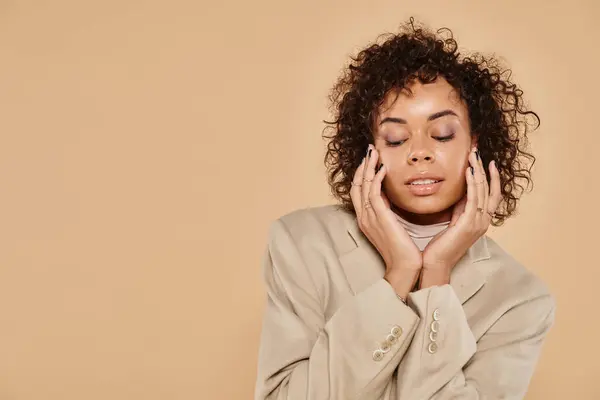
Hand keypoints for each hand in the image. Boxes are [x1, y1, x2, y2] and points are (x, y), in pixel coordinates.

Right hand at [350, 145, 421, 296]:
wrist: (405, 267)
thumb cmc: (403, 250)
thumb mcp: (394, 228)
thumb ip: (389, 213)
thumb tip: (392, 200)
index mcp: (366, 219)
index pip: (358, 191)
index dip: (362, 174)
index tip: (371, 161)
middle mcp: (364, 216)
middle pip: (356, 185)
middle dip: (362, 166)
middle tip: (370, 150)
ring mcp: (369, 217)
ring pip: (363, 186)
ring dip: (368, 167)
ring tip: (375, 153)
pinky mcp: (379, 217)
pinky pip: (373, 193)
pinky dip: (376, 179)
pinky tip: (383, 168)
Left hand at [420, 147, 500, 286]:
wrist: (435, 264)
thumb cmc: (440, 245)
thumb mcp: (453, 221)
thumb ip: (460, 208)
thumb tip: (461, 192)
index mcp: (480, 221)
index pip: (492, 194)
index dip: (490, 176)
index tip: (485, 160)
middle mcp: (483, 221)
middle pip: (490, 189)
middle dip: (484, 169)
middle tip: (478, 151)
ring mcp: (478, 223)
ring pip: (483, 191)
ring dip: (479, 171)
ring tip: (474, 155)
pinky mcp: (468, 225)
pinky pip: (473, 199)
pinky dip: (472, 184)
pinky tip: (469, 171)